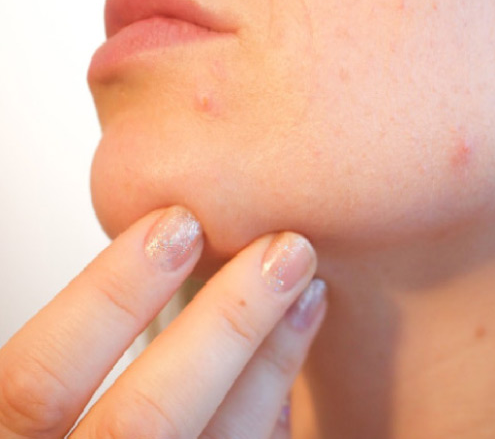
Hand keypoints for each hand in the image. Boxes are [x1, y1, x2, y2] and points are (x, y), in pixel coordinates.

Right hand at [0, 206, 326, 437]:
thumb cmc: (98, 426)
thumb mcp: (56, 405)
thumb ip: (91, 360)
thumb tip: (176, 257)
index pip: (38, 379)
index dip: (108, 294)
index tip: (178, 223)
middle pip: (146, 417)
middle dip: (224, 321)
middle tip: (280, 249)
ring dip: (272, 356)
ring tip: (308, 288)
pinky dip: (277, 398)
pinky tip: (298, 344)